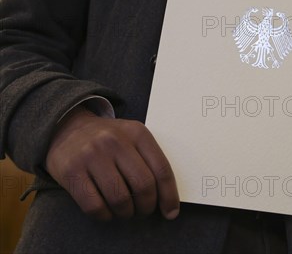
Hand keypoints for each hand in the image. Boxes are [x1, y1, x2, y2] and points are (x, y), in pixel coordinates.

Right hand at [45, 105, 178, 220]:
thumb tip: (168, 200)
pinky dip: (105, 216)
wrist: (66, 128)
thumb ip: (150, 160)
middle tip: (143, 211)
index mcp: (137, 133)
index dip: (169, 196)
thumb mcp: (132, 138)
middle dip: (147, 206)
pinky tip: (107, 212)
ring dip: (127, 213)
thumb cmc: (108, 140)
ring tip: (126, 212)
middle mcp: (115, 141)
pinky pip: (94, 206)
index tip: (171, 213)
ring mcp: (91, 155)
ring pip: (120, 199)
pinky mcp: (71, 172)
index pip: (162, 169)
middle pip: (143, 185)